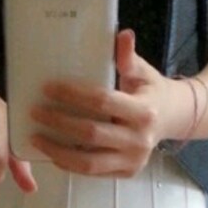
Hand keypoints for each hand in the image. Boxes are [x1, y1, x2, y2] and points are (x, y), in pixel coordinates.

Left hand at [28, 29, 190, 177]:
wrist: (172, 119)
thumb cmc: (150, 92)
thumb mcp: (143, 72)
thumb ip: (129, 58)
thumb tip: (123, 35)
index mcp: (144, 111)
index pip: (102, 102)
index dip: (73, 95)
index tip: (48, 88)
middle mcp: (140, 139)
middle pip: (91, 133)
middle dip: (59, 123)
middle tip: (35, 112)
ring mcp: (133, 160)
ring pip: (89, 161)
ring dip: (58, 150)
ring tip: (36, 138)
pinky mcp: (126, 173)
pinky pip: (92, 172)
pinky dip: (69, 164)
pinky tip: (52, 153)